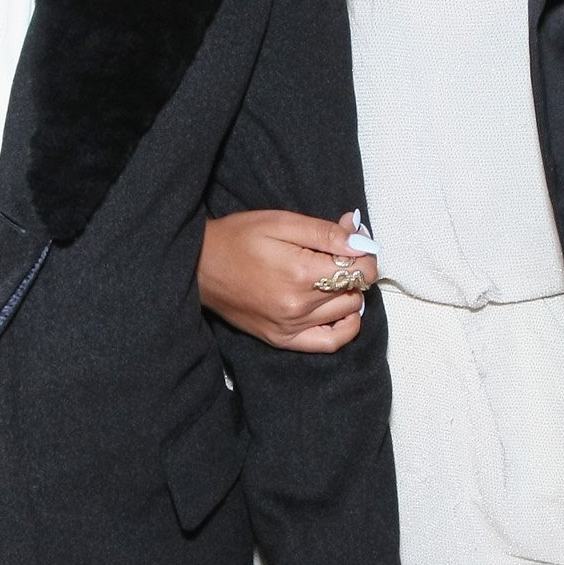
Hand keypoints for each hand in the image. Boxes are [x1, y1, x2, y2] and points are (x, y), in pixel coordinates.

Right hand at [198, 209, 374, 353]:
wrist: (199, 266)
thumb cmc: (238, 238)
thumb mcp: (282, 222)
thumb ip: (326, 233)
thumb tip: (362, 242)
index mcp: (300, 272)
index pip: (359, 270)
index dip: (364, 254)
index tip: (354, 244)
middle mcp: (298, 306)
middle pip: (355, 290)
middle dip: (354, 271)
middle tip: (338, 256)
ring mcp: (290, 327)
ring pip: (348, 312)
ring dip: (348, 294)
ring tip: (331, 277)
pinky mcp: (281, 339)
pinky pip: (330, 342)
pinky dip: (345, 327)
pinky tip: (342, 311)